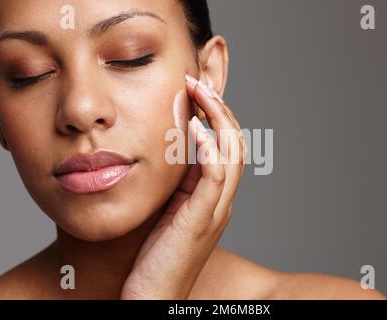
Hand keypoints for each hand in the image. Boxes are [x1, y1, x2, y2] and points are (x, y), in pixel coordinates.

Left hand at [120, 74, 246, 298]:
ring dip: (217, 119)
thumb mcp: (167, 211)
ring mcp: (215, 211)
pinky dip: (209, 149)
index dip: (215, 115)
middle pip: (235, 143)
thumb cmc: (154, 257)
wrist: (152, 299)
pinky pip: (215, 178)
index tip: (194, 91)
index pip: (225, 146)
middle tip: (197, 82)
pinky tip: (195, 128)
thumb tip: (171, 152)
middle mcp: (221, 201)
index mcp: (213, 197)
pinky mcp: (202, 221)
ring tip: (199, 93)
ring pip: (232, 154)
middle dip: (219, 108)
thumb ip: (177, 184)